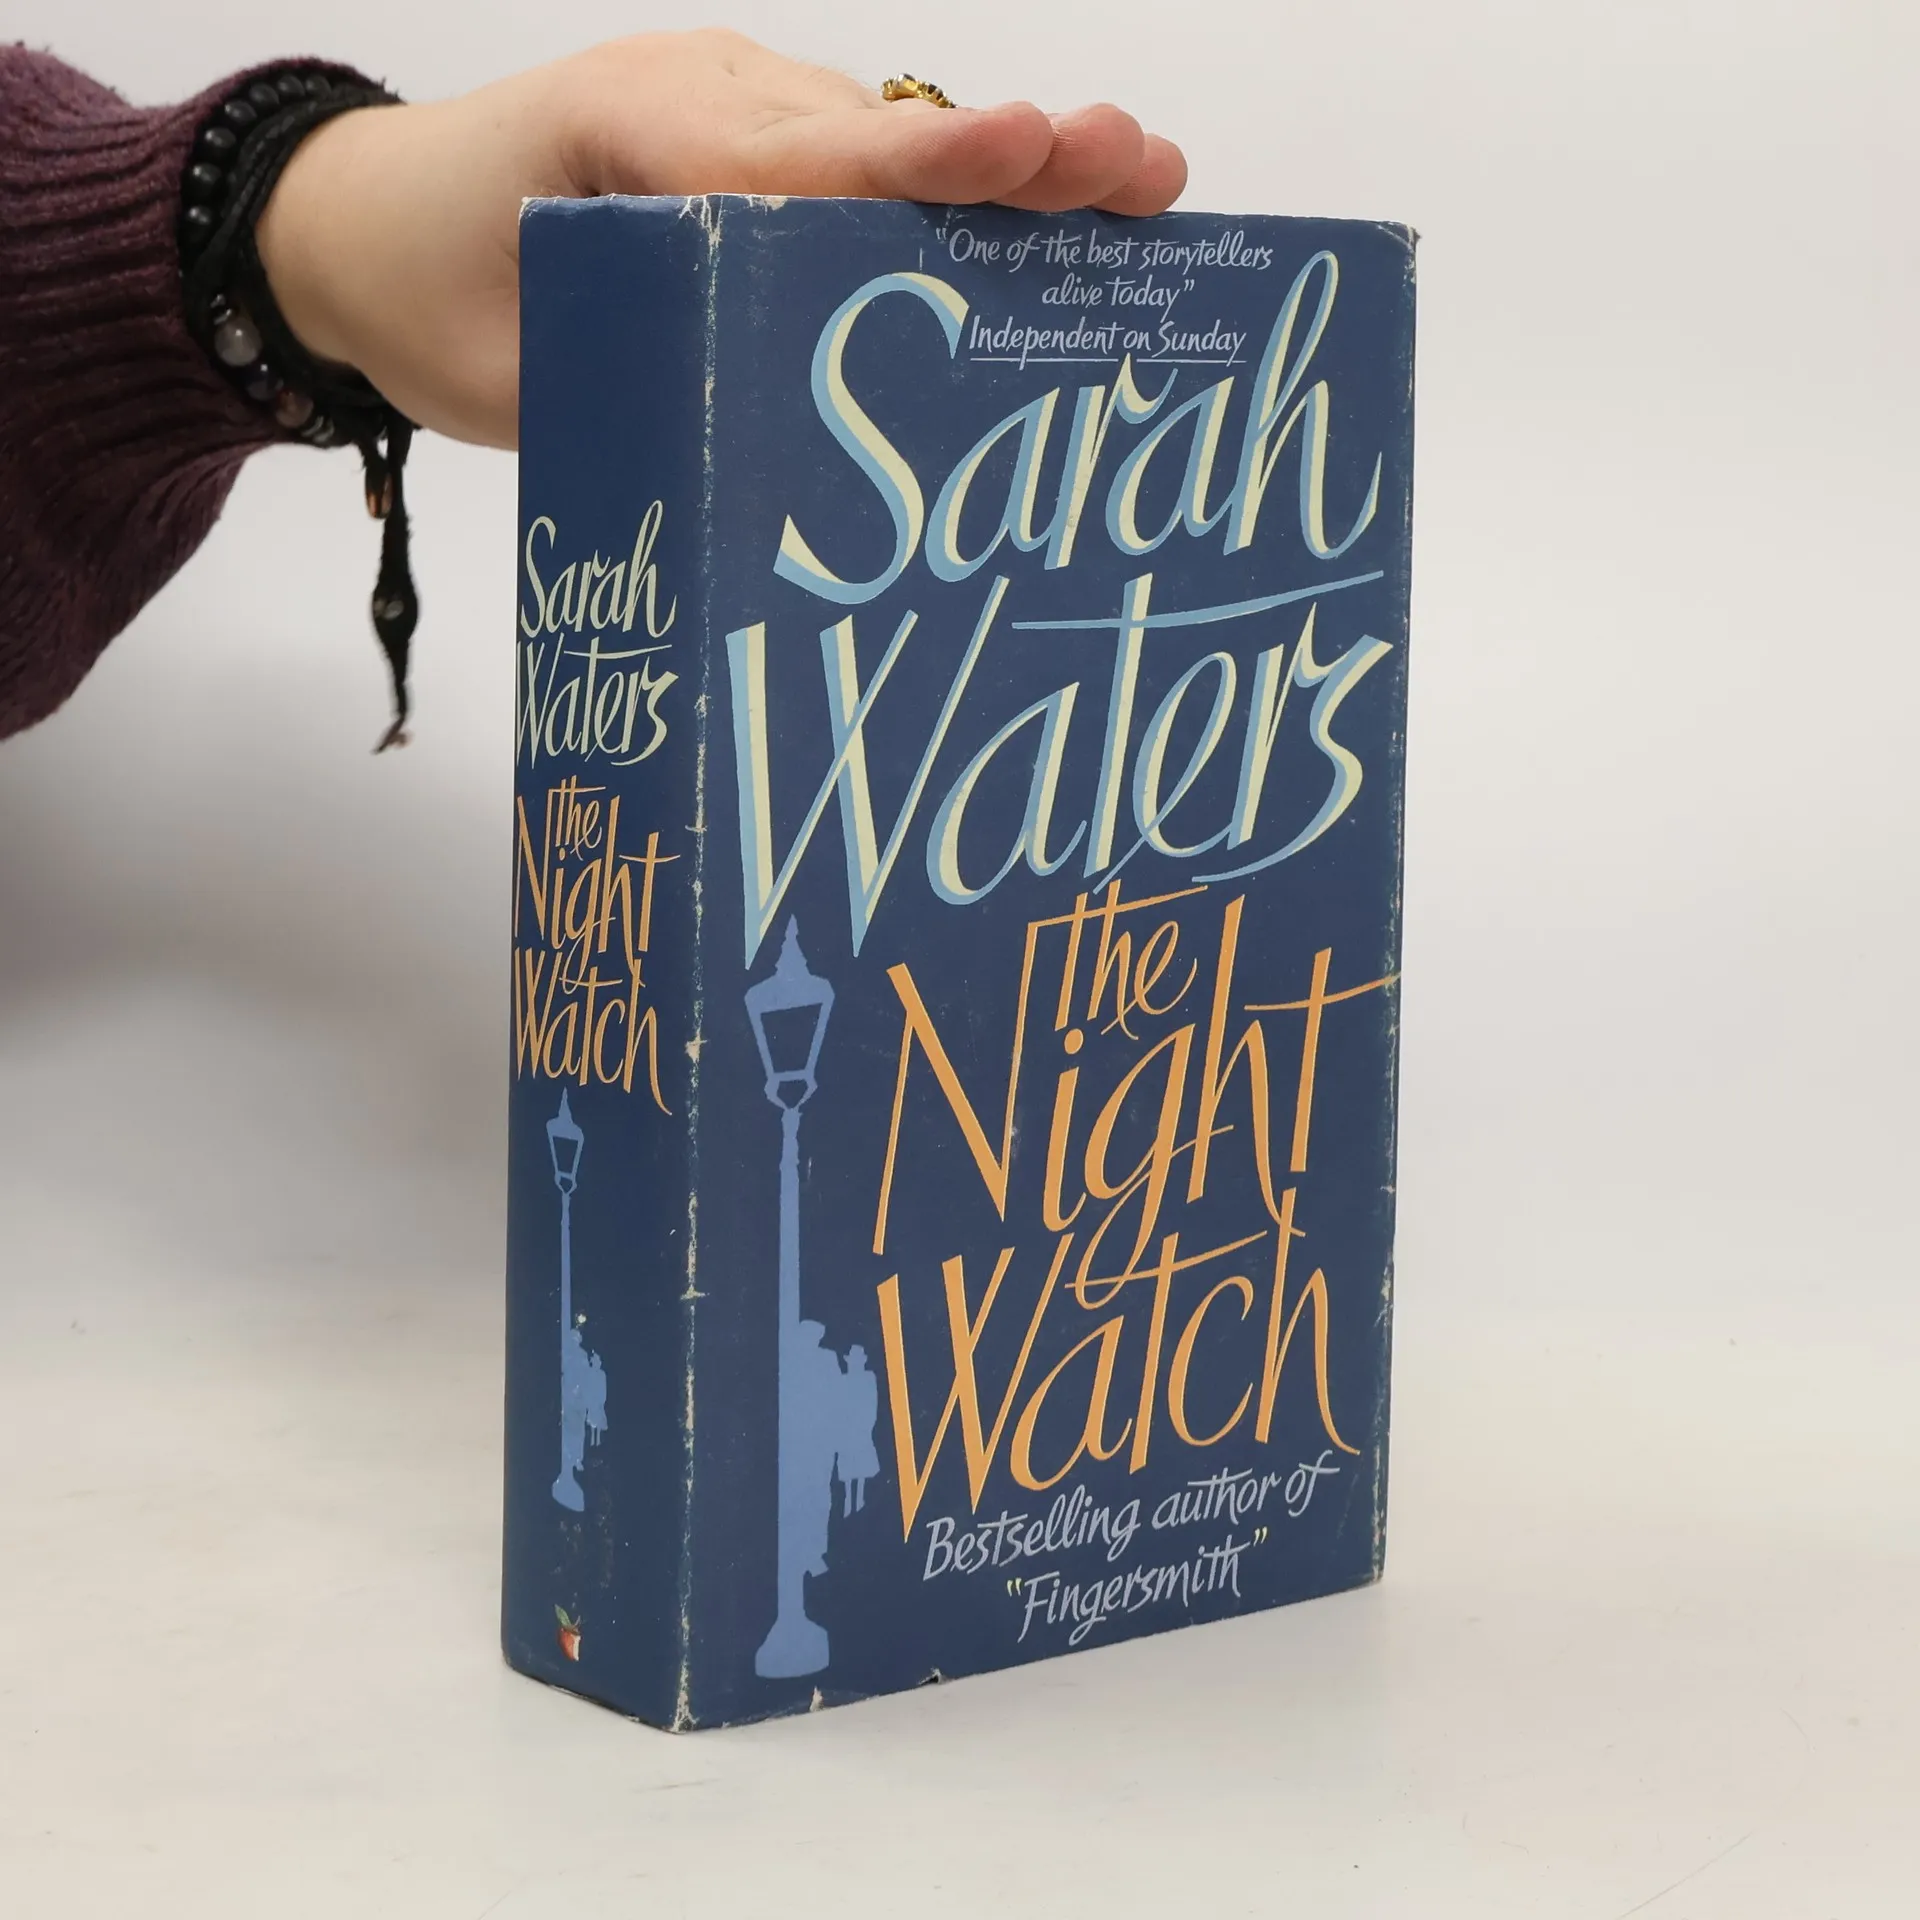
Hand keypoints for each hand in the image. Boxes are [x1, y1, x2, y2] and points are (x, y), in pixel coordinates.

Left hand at [255, 30, 1187, 448]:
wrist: (350, 228)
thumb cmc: (422, 286)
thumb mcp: (509, 363)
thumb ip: (637, 382)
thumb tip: (781, 457)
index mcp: (640, 137)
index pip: (802, 157)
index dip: (921, 169)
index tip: (1026, 156)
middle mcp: (705, 105)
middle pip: (880, 134)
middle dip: (1015, 156)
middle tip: (1135, 164)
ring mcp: (731, 118)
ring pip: (886, 145)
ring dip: (1011, 175)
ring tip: (1138, 183)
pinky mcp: (746, 155)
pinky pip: (860, 171)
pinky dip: (953, 204)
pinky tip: (1048, 228)